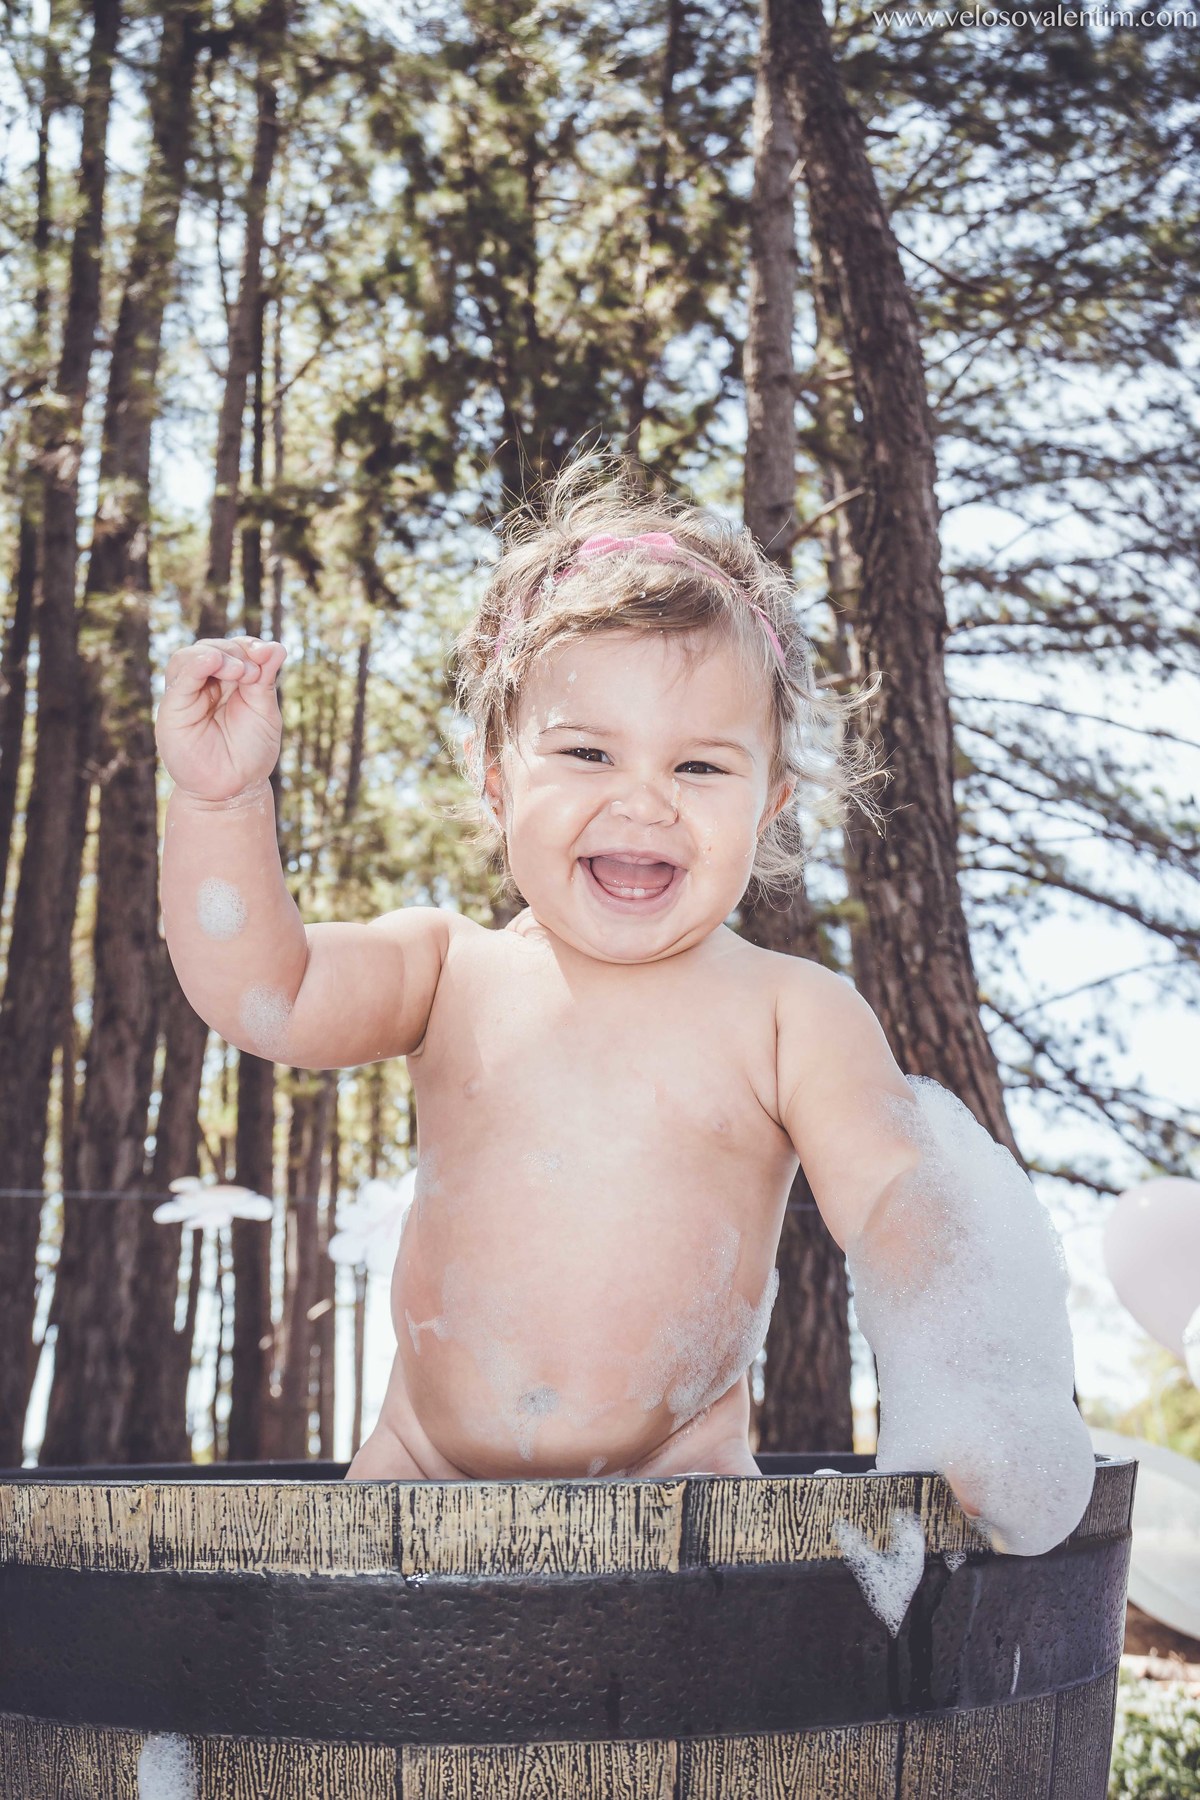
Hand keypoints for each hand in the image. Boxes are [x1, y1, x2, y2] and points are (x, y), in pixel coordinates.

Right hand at [156, 636, 287, 802]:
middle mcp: (203, 684)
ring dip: (216, 655)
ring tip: (238, 670)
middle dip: (235, 652)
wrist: (233, 789)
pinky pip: (179, 680)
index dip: (249, 646)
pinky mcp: (172, 710)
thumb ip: (265, 679)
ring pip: (188, 657)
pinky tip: (211, 661)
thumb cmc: (250, 753)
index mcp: (228, 682)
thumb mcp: (264, 711)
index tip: (268, 653)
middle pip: (211, 648)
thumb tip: (277, 646)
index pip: (233, 649)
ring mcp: (186, 695)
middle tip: (253, 673)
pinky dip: (194, 665)